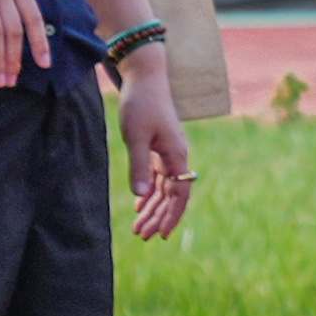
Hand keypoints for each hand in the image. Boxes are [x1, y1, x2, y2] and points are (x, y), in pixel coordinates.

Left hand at [115, 52, 194, 242]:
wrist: (145, 78)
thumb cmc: (141, 105)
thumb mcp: (136, 137)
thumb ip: (138, 167)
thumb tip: (141, 196)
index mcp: (176, 155)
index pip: (180, 193)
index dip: (172, 215)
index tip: (162, 234)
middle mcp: (177, 157)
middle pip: (172, 194)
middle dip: (158, 216)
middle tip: (143, 236)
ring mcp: (168, 153)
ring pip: (163, 187)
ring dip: (152, 207)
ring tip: (139, 227)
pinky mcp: (159, 147)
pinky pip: (157, 176)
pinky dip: (149, 191)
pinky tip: (140, 204)